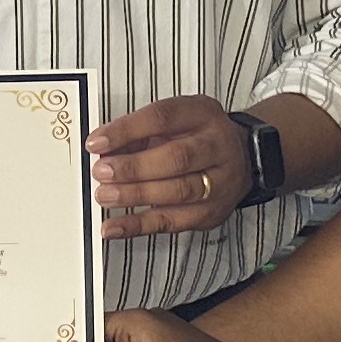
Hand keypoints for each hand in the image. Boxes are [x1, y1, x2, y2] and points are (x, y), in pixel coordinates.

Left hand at [89, 95, 252, 239]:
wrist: (243, 158)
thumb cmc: (197, 136)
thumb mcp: (174, 121)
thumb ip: (139, 132)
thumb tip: (102, 148)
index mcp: (202, 114)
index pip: (163, 118)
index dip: (127, 130)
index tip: (97, 142)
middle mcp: (216, 146)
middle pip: (177, 158)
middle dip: (134, 167)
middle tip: (102, 171)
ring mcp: (219, 182)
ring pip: (178, 192)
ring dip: (136, 195)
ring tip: (105, 195)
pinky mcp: (210, 213)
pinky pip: (172, 222)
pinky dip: (138, 226)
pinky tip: (114, 227)